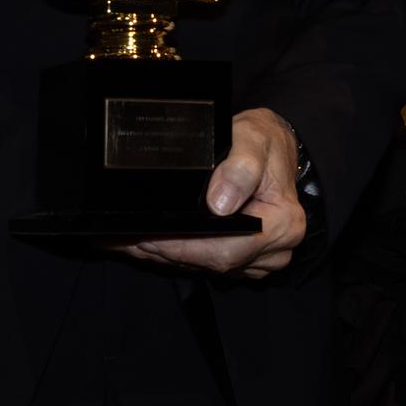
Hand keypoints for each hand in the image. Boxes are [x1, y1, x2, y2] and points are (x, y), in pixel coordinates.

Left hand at [116, 108, 306, 278]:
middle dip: (167, 252)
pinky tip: (149, 243)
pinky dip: (178, 253)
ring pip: (207, 266)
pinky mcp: (246, 260)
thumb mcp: (253, 139)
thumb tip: (220, 203)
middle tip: (123, 241)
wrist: (275, 147)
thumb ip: (241, 167)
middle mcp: (276, 249)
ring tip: (126, 242)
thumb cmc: (263, 141)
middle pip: (214, 263)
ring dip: (167, 255)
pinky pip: (208, 262)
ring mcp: (261, 259)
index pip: (226, 250)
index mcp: (283, 224)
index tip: (150, 237)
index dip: (184, 247)